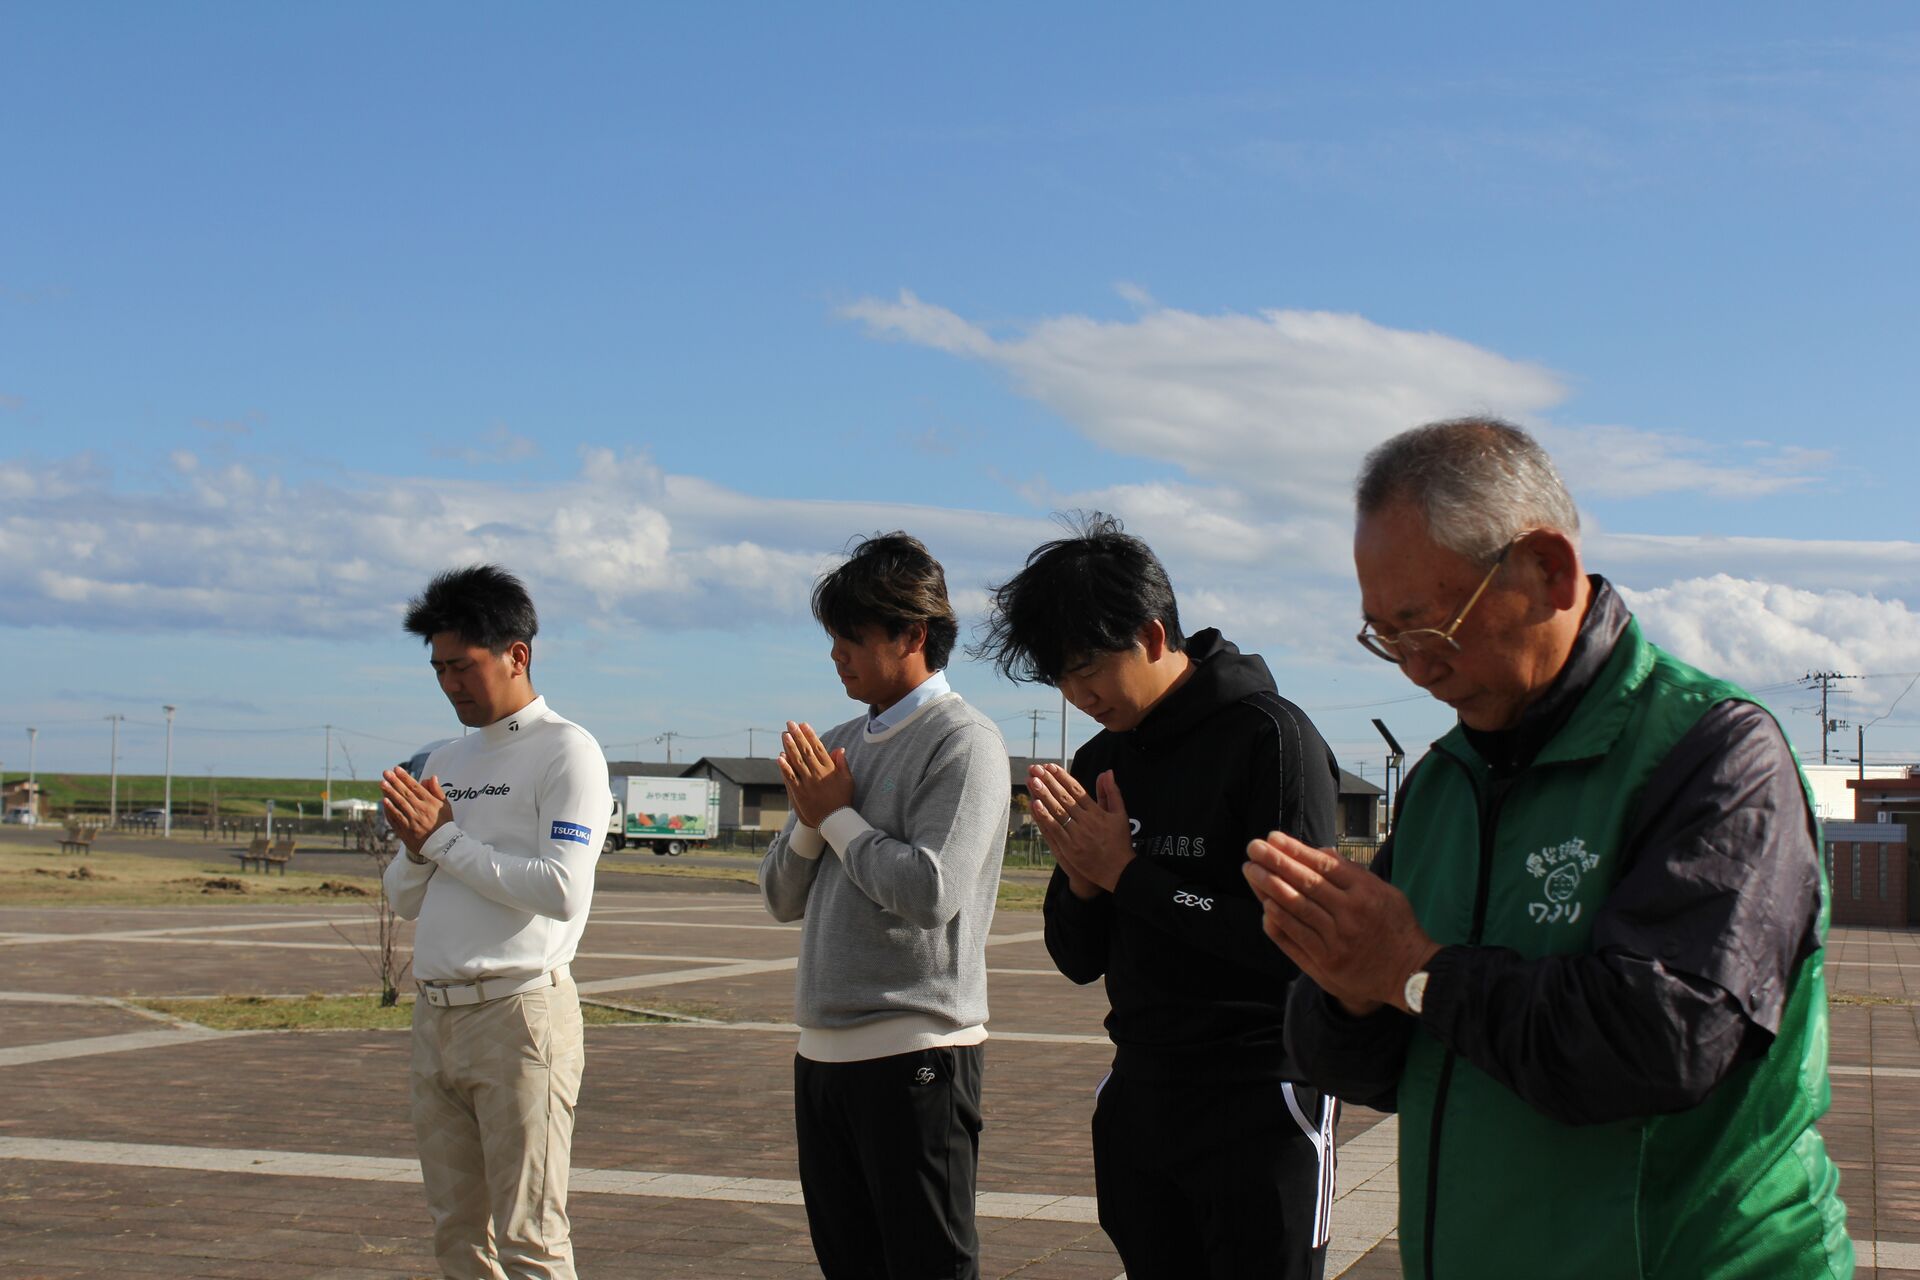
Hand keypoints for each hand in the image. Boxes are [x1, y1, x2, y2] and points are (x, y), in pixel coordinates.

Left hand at [380, 767, 453, 857]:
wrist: (443, 845)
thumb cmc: (444, 823)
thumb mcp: (445, 805)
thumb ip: (437, 791)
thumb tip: (431, 777)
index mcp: (430, 803)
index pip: (416, 787)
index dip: (405, 777)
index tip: (397, 769)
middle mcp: (420, 810)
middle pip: (405, 793)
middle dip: (395, 782)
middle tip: (385, 773)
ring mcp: (412, 821)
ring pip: (399, 804)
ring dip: (390, 793)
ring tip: (382, 783)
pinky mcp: (406, 830)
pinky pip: (396, 818)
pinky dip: (390, 810)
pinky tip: (385, 801)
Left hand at [777, 721, 854, 828]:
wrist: (834, 820)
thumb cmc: (842, 800)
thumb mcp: (848, 780)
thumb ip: (842, 764)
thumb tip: (839, 748)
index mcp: (830, 769)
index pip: (818, 748)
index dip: (810, 735)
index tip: (804, 724)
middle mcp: (818, 774)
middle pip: (805, 751)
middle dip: (797, 736)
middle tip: (790, 724)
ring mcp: (808, 783)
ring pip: (797, 762)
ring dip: (789, 747)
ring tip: (784, 735)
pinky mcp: (799, 793)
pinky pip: (790, 778)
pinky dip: (785, 767)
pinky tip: (779, 757)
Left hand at [1029, 764, 1134, 895]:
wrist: (1119, 871)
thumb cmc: (1119, 842)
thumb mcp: (1120, 814)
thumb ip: (1111, 792)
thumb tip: (1107, 771)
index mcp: (1097, 812)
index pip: (1076, 790)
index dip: (1063, 777)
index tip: (1051, 766)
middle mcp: (1087, 822)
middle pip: (1064, 798)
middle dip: (1049, 782)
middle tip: (1036, 769)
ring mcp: (1077, 836)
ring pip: (1057, 812)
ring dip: (1043, 795)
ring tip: (1032, 781)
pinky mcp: (1069, 849)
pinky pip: (1054, 830)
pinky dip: (1044, 817)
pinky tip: (1035, 805)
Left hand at [1242, 829, 1439, 1016]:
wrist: (1408, 973)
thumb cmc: (1394, 927)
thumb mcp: (1385, 892)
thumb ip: (1353, 873)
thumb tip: (1319, 852)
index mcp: (1365, 892)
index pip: (1323, 865)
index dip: (1295, 850)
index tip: (1273, 837)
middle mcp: (1350, 914)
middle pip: (1306, 883)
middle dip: (1275, 862)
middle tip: (1254, 848)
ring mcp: (1337, 940)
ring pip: (1297, 908)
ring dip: (1269, 887)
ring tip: (1251, 871)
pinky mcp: (1327, 963)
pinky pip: (1296, 938)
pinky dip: (1279, 920)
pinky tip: (1264, 905)